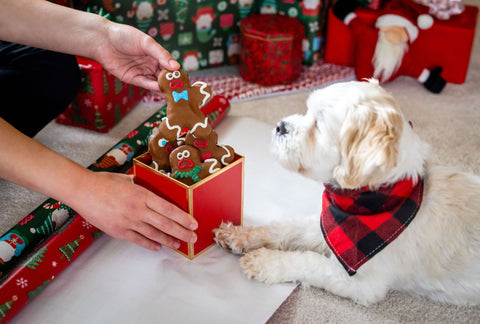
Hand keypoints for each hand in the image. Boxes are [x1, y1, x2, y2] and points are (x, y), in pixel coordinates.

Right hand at [75, 171, 197, 250]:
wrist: (82, 190)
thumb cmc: (104, 181)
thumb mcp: (128, 178)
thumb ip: (142, 186)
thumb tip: (154, 188)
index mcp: (142, 194)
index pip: (168, 208)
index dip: (182, 218)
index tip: (193, 223)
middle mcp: (137, 209)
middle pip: (165, 223)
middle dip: (181, 232)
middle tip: (192, 238)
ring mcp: (127, 221)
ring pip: (153, 233)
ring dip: (168, 240)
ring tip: (179, 245)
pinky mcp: (117, 230)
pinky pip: (137, 239)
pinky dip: (149, 244)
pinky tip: (158, 246)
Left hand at [94, 22, 179, 91]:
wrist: (103, 41)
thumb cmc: (125, 36)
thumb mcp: (146, 43)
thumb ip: (161, 54)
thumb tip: (176, 66)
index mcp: (156, 55)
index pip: (170, 66)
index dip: (177, 73)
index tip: (184, 80)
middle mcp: (151, 64)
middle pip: (164, 76)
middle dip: (172, 83)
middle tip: (180, 90)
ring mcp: (142, 72)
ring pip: (156, 82)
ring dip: (164, 88)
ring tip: (173, 94)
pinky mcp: (133, 78)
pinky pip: (145, 84)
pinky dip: (153, 87)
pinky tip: (160, 90)